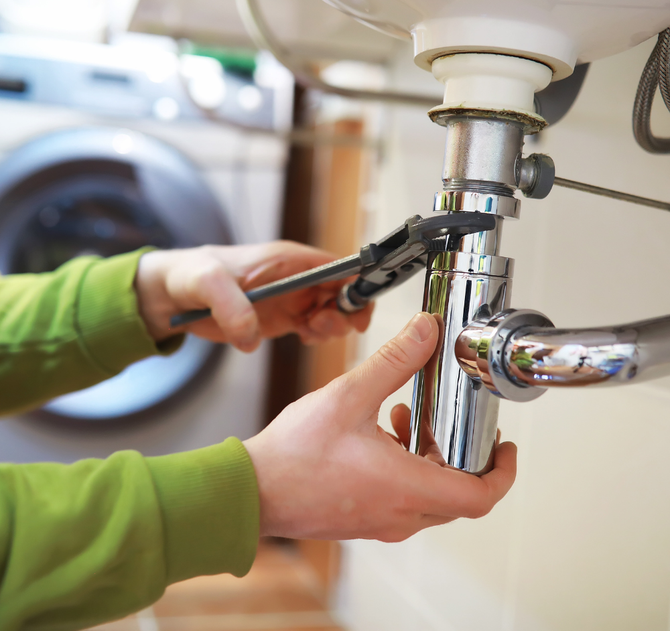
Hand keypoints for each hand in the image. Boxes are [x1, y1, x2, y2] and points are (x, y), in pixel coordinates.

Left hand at [134, 242, 372, 350]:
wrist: (173, 295)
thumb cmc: (191, 275)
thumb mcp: (206, 283)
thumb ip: (230, 305)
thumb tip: (252, 336)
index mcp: (288, 259)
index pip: (338, 266)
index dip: (356, 284)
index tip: (357, 309)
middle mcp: (297, 277)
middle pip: (343, 292)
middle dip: (345, 311)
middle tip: (320, 326)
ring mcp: (292, 299)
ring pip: (333, 312)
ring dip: (331, 326)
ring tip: (308, 332)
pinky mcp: (283, 318)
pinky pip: (314, 328)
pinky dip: (317, 336)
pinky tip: (303, 338)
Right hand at [244, 312, 516, 541]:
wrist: (251, 490)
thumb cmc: (294, 455)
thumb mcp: (349, 396)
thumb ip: (394, 361)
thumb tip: (425, 332)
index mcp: (405, 487)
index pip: (480, 496)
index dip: (503, 472)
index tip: (505, 448)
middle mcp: (399, 513)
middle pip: (458, 494)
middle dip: (462, 455)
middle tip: (454, 423)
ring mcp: (381, 521)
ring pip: (430, 496)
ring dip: (430, 457)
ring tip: (407, 418)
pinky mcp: (363, 519)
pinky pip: (403, 499)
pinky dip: (406, 468)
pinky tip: (380, 433)